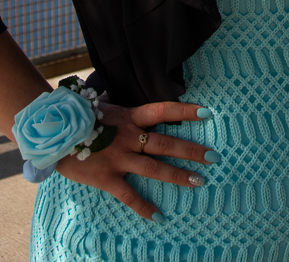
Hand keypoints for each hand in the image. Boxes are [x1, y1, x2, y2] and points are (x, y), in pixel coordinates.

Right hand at [56, 99, 217, 222]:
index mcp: (129, 117)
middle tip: (214, 156)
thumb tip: (114, 92)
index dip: (184, 111)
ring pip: (154, 168)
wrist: (53, 136)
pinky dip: (144, 207)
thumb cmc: (79, 119)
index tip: (207, 112)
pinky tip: (159, 217)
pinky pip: (129, 195)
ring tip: (200, 181)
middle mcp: (128, 137)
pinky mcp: (107, 178)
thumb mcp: (102, 106)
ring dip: (178, 175)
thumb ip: (115, 102)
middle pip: (165, 142)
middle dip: (191, 149)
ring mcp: (119, 157)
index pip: (162, 110)